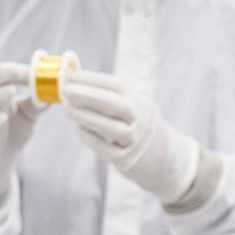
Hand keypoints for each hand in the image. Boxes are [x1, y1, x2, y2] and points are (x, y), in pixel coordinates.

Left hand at [61, 72, 201, 204]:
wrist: (168, 160)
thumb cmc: (142, 128)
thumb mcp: (137, 107)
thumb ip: (114, 97)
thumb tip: (79, 84)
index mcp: (141, 102)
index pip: (115, 85)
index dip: (92, 79)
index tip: (70, 74)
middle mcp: (140, 120)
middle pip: (114, 104)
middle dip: (88, 95)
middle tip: (66, 89)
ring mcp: (135, 141)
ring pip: (110, 127)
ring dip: (86, 116)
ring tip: (68, 108)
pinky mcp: (128, 160)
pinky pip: (106, 149)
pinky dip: (91, 137)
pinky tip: (78, 129)